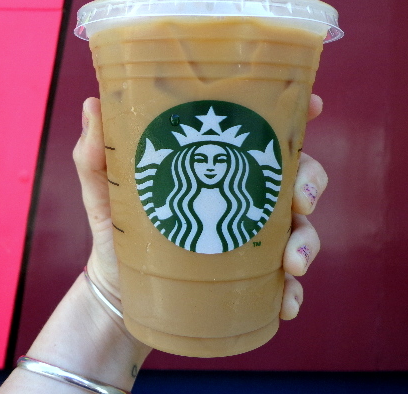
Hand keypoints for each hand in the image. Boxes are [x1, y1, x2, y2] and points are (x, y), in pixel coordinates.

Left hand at [73, 95, 327, 318]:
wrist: (117, 289)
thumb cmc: (116, 229)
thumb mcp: (104, 189)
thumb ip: (97, 153)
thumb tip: (91, 104)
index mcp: (221, 167)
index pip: (264, 135)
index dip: (298, 117)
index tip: (316, 107)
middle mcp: (245, 198)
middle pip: (298, 178)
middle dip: (311, 184)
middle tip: (301, 200)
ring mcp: (253, 239)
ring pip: (301, 231)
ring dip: (307, 244)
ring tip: (290, 265)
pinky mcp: (251, 279)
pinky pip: (283, 285)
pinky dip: (291, 294)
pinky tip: (286, 303)